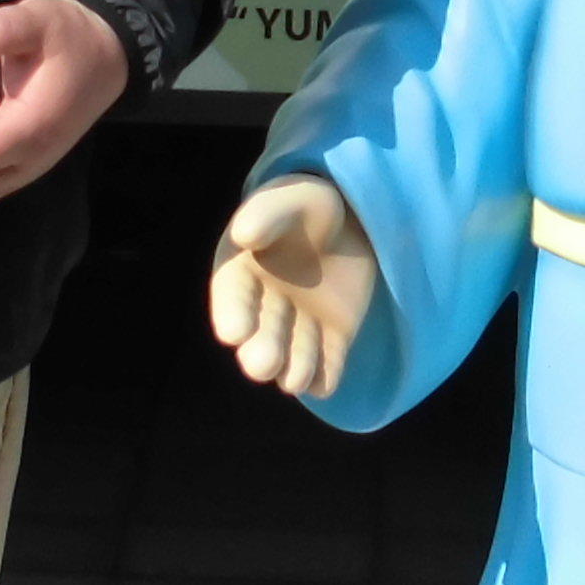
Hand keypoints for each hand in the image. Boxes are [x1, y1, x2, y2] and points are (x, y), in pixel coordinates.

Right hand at [210, 173, 375, 398]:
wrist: (353, 220)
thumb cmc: (309, 207)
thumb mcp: (292, 200)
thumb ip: (269, 214)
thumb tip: (244, 234)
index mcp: (244, 272)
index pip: (233, 298)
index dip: (232, 315)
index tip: (234, 333)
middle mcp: (268, 306)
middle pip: (263, 334)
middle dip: (262, 352)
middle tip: (262, 365)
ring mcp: (303, 323)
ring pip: (296, 355)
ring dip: (295, 370)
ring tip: (295, 379)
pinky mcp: (336, 335)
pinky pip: (331, 361)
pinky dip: (327, 377)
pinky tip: (324, 384)